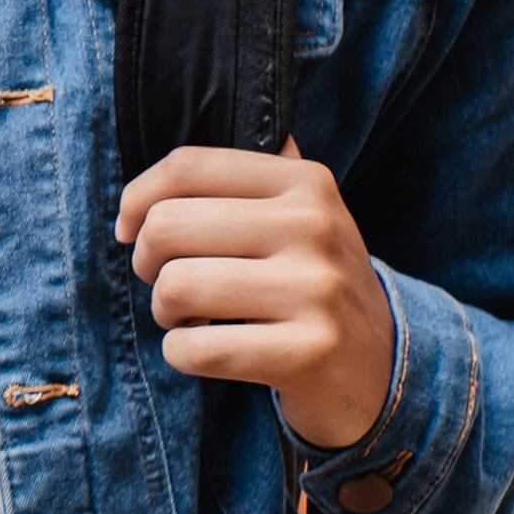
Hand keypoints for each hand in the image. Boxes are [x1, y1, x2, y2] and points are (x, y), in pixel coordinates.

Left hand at [116, 142, 396, 450]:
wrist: (383, 370)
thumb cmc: (312, 285)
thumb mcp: (300, 217)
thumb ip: (248, 175)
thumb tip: (179, 143)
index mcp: (307, 183)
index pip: (188, 166)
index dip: (136, 200)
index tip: (129, 230)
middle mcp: (316, 227)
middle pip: (167, 226)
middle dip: (148, 263)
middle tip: (170, 284)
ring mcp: (317, 291)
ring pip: (176, 287)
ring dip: (165, 313)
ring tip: (192, 319)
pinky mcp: (308, 353)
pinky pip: (194, 349)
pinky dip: (181, 354)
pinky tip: (211, 351)